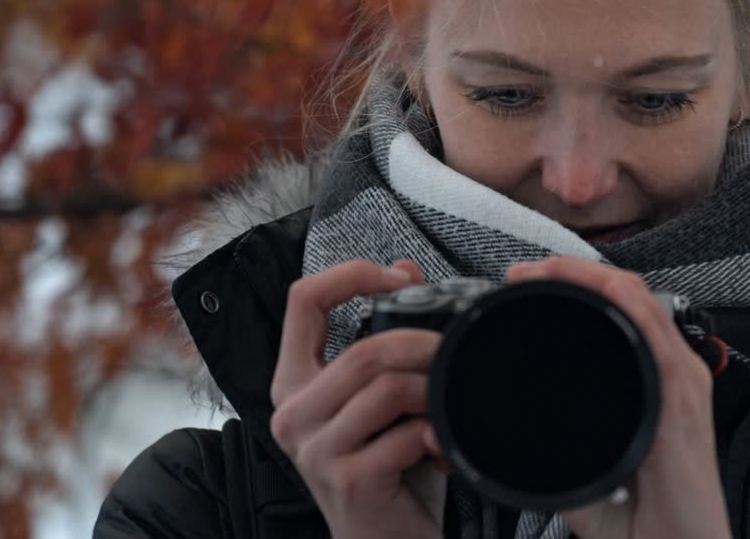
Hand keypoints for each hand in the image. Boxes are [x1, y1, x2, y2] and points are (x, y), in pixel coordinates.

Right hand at [270, 259, 450, 538]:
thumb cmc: (389, 471)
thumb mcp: (381, 399)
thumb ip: (383, 338)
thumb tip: (406, 269)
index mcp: (295, 384)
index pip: (302, 300)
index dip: (351, 274)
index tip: (398, 277)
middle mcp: (292, 415)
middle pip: (364, 349)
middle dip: (425, 345)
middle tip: (456, 354)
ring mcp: (316, 451)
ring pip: (388, 387)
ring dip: (436, 392)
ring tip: (450, 407)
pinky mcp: (349, 481)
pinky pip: (407, 434)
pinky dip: (439, 434)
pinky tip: (445, 448)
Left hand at [506, 257, 731, 538]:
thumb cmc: (645, 523)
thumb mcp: (589, 471)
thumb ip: (554, 446)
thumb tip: (496, 430)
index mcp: (654, 385)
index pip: (617, 313)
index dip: (573, 287)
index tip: (522, 284)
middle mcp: (673, 376)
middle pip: (628, 297)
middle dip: (574, 273)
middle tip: (523, 272)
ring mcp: (682, 385)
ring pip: (641, 304)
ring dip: (592, 278)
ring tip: (546, 269)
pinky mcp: (683, 404)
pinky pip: (660, 339)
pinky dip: (631, 307)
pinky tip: (603, 289)